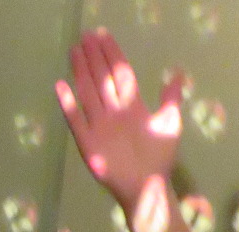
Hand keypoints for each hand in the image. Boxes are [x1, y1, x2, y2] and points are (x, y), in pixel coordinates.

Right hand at [56, 29, 185, 208]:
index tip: (103, 36)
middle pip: (101, 79)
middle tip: (85, 36)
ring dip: (80, 72)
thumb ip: (171, 97)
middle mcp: (113, 112)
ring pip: (88, 93)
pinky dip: (68, 105)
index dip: (112, 54)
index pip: (119, 73)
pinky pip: (76, 121)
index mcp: (132, 105)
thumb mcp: (170, 122)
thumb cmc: (160, 156)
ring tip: (74, 52)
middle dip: (94, 57)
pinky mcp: (88, 143)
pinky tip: (60, 87)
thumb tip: (178, 72)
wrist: (147, 186)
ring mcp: (99, 126)